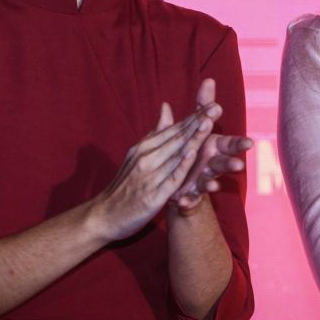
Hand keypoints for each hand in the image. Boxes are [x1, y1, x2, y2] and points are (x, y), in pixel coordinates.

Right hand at [93, 100, 219, 240]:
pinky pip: (170, 178)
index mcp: (145, 147)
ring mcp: (149, 176)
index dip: (194, 117)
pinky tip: (192, 154)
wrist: (103, 216)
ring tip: (209, 123)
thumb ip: (156, 133)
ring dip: (193, 138)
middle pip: (177, 137)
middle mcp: (147, 158)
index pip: (174, 129)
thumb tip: (166, 107)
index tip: (213, 103)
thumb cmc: (125, 185)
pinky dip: (181, 165)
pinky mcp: (152, 195)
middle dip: (198, 122)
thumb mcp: (137, 154)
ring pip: (176, 154)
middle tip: (216, 106)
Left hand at [172, 78, 253, 210]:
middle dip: (231, 164)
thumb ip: (203, 106)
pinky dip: (189, 201)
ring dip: (211, 183)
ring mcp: (201, 180)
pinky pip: (190, 199)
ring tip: (212, 185)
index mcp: (214, 146)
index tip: (250, 143)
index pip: (230, 143)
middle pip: (224, 163)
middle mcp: (211, 164)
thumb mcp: (197, 125)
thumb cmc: (194, 149)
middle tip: (238, 165)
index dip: (239, 144)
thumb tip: (208, 79)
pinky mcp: (190, 195)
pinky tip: (184, 202)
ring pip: (209, 181)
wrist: (180, 178)